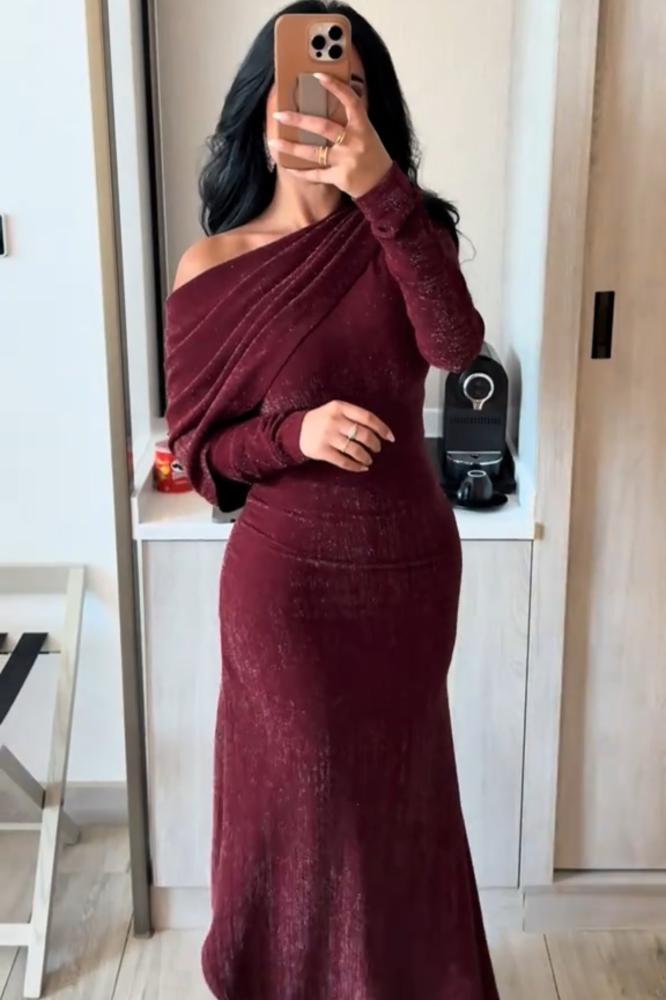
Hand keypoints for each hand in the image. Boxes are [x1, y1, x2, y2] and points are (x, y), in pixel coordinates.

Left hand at [268, 72, 392, 198]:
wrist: (382, 185)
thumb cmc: (372, 155)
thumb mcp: (367, 133)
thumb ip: (351, 120)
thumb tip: (328, 103)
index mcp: (362, 126)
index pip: (350, 101)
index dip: (335, 87)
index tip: (317, 76)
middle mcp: (354, 141)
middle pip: (323, 127)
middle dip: (299, 120)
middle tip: (280, 115)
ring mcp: (347, 160)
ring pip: (314, 152)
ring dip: (292, 148)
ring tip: (274, 143)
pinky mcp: (340, 177)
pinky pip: (316, 174)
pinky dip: (301, 172)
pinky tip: (288, 167)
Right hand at [299, 399, 394, 471]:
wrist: (295, 430)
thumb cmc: (323, 420)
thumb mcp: (336, 410)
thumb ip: (354, 416)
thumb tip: (379, 431)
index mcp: (340, 407)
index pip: (367, 417)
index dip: (382, 428)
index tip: (391, 438)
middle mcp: (334, 420)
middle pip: (363, 434)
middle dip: (375, 444)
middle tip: (377, 449)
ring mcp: (327, 436)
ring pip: (355, 449)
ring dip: (366, 457)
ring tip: (369, 460)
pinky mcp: (321, 451)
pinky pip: (343, 461)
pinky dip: (355, 466)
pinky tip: (361, 468)